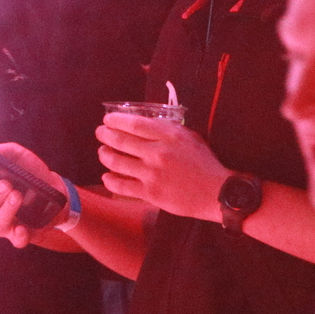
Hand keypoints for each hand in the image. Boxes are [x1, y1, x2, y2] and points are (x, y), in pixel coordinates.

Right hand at [0, 142, 60, 247]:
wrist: (54, 186)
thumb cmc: (29, 171)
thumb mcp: (18, 156)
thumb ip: (4, 151)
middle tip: (6, 184)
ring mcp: (4, 223)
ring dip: (6, 209)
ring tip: (18, 195)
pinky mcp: (20, 233)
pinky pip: (15, 241)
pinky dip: (18, 236)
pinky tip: (22, 226)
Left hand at [96, 113, 225, 219]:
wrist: (215, 193)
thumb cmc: (204, 162)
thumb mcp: (189, 137)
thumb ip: (166, 130)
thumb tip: (140, 125)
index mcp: (169, 135)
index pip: (134, 124)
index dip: (116, 120)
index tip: (107, 120)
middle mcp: (158, 152)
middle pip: (121, 140)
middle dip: (105, 135)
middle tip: (100, 133)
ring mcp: (152, 174)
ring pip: (117, 162)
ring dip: (105, 155)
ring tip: (102, 152)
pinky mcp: (150, 193)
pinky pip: (122, 185)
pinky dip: (110, 180)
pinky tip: (107, 176)